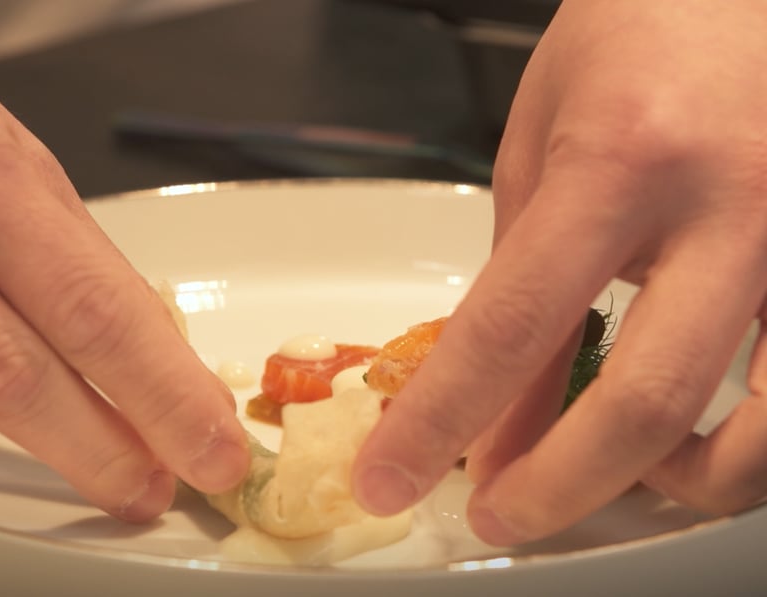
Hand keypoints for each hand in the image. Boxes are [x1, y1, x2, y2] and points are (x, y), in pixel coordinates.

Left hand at [353, 0, 766, 543]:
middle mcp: (732, 206)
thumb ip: (519, 289)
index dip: (442, 422)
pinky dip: (748, 446)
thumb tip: (497, 418)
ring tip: (613, 475)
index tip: (392, 477)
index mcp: (622, 163)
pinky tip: (698, 434)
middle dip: (557, 488)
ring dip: (675, 484)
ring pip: (764, 431)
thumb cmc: (633, 41)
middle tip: (499, 514)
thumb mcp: (540, 153)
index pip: (512, 326)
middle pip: (645, 401)